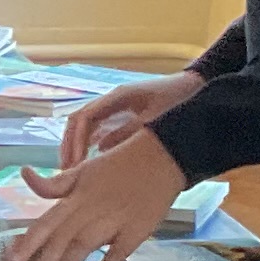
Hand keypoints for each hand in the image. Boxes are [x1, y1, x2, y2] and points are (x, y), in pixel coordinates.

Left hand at [6, 128, 190, 260]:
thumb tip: (25, 174)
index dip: (27, 243)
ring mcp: (112, 223)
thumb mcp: (83, 169)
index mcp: (75, 197)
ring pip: (81, 251)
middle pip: (59, 243)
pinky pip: (114, 257)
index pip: (46, 223)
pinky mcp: (134, 234)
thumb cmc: (119, 165)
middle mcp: (89, 211)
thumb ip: (54, 183)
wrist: (161, 158)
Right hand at [55, 70, 203, 169]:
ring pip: (86, 127)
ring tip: (73, 172)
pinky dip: (90, 147)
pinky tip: (91, 165)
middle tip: (66, 172)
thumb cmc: (177, 100)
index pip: (84, 117)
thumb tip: (101, 148)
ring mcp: (115, 108)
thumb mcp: (155, 119)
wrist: (194, 88)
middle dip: (69, 146)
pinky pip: (98, 131)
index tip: (75, 163)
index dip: (75, 141)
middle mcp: (111, 101)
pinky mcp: (122, 117)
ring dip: (77, 147)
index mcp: (117, 97)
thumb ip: (129, 132)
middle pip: (78, 122)